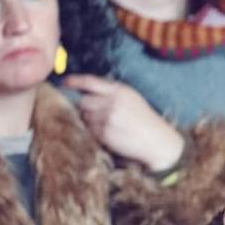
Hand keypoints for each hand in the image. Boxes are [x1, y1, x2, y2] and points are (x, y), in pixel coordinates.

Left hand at [64, 75, 185, 171]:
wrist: (158, 142)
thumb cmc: (145, 121)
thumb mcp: (132, 99)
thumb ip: (111, 93)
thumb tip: (85, 93)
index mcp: (120, 90)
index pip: (90, 82)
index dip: (75, 81)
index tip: (66, 82)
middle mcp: (113, 102)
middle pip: (84, 101)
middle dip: (86, 108)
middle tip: (97, 115)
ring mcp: (108, 118)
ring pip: (86, 118)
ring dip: (91, 122)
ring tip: (108, 126)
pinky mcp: (105, 133)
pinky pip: (91, 131)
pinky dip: (96, 134)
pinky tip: (110, 135)